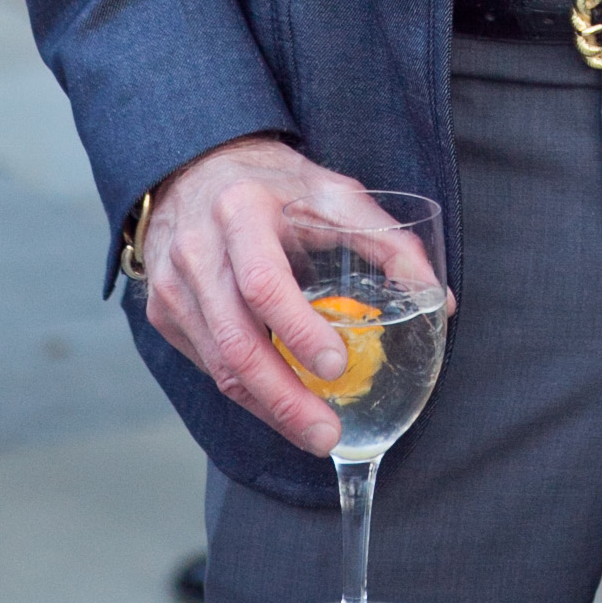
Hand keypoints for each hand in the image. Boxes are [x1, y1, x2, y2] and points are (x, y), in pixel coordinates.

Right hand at [141, 135, 382, 454]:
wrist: (195, 169)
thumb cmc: (275, 184)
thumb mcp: (333, 192)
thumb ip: (386, 240)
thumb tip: (437, 299)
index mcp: (241, 212)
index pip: (263, 283)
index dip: (298, 331)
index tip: (336, 365)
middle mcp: (198, 252)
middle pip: (236, 342)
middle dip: (284, 399)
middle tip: (327, 433)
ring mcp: (174, 288)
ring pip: (219, 367)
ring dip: (268, 408)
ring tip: (313, 432)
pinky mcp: (164, 315)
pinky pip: (208, 366)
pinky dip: (247, 392)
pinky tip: (280, 403)